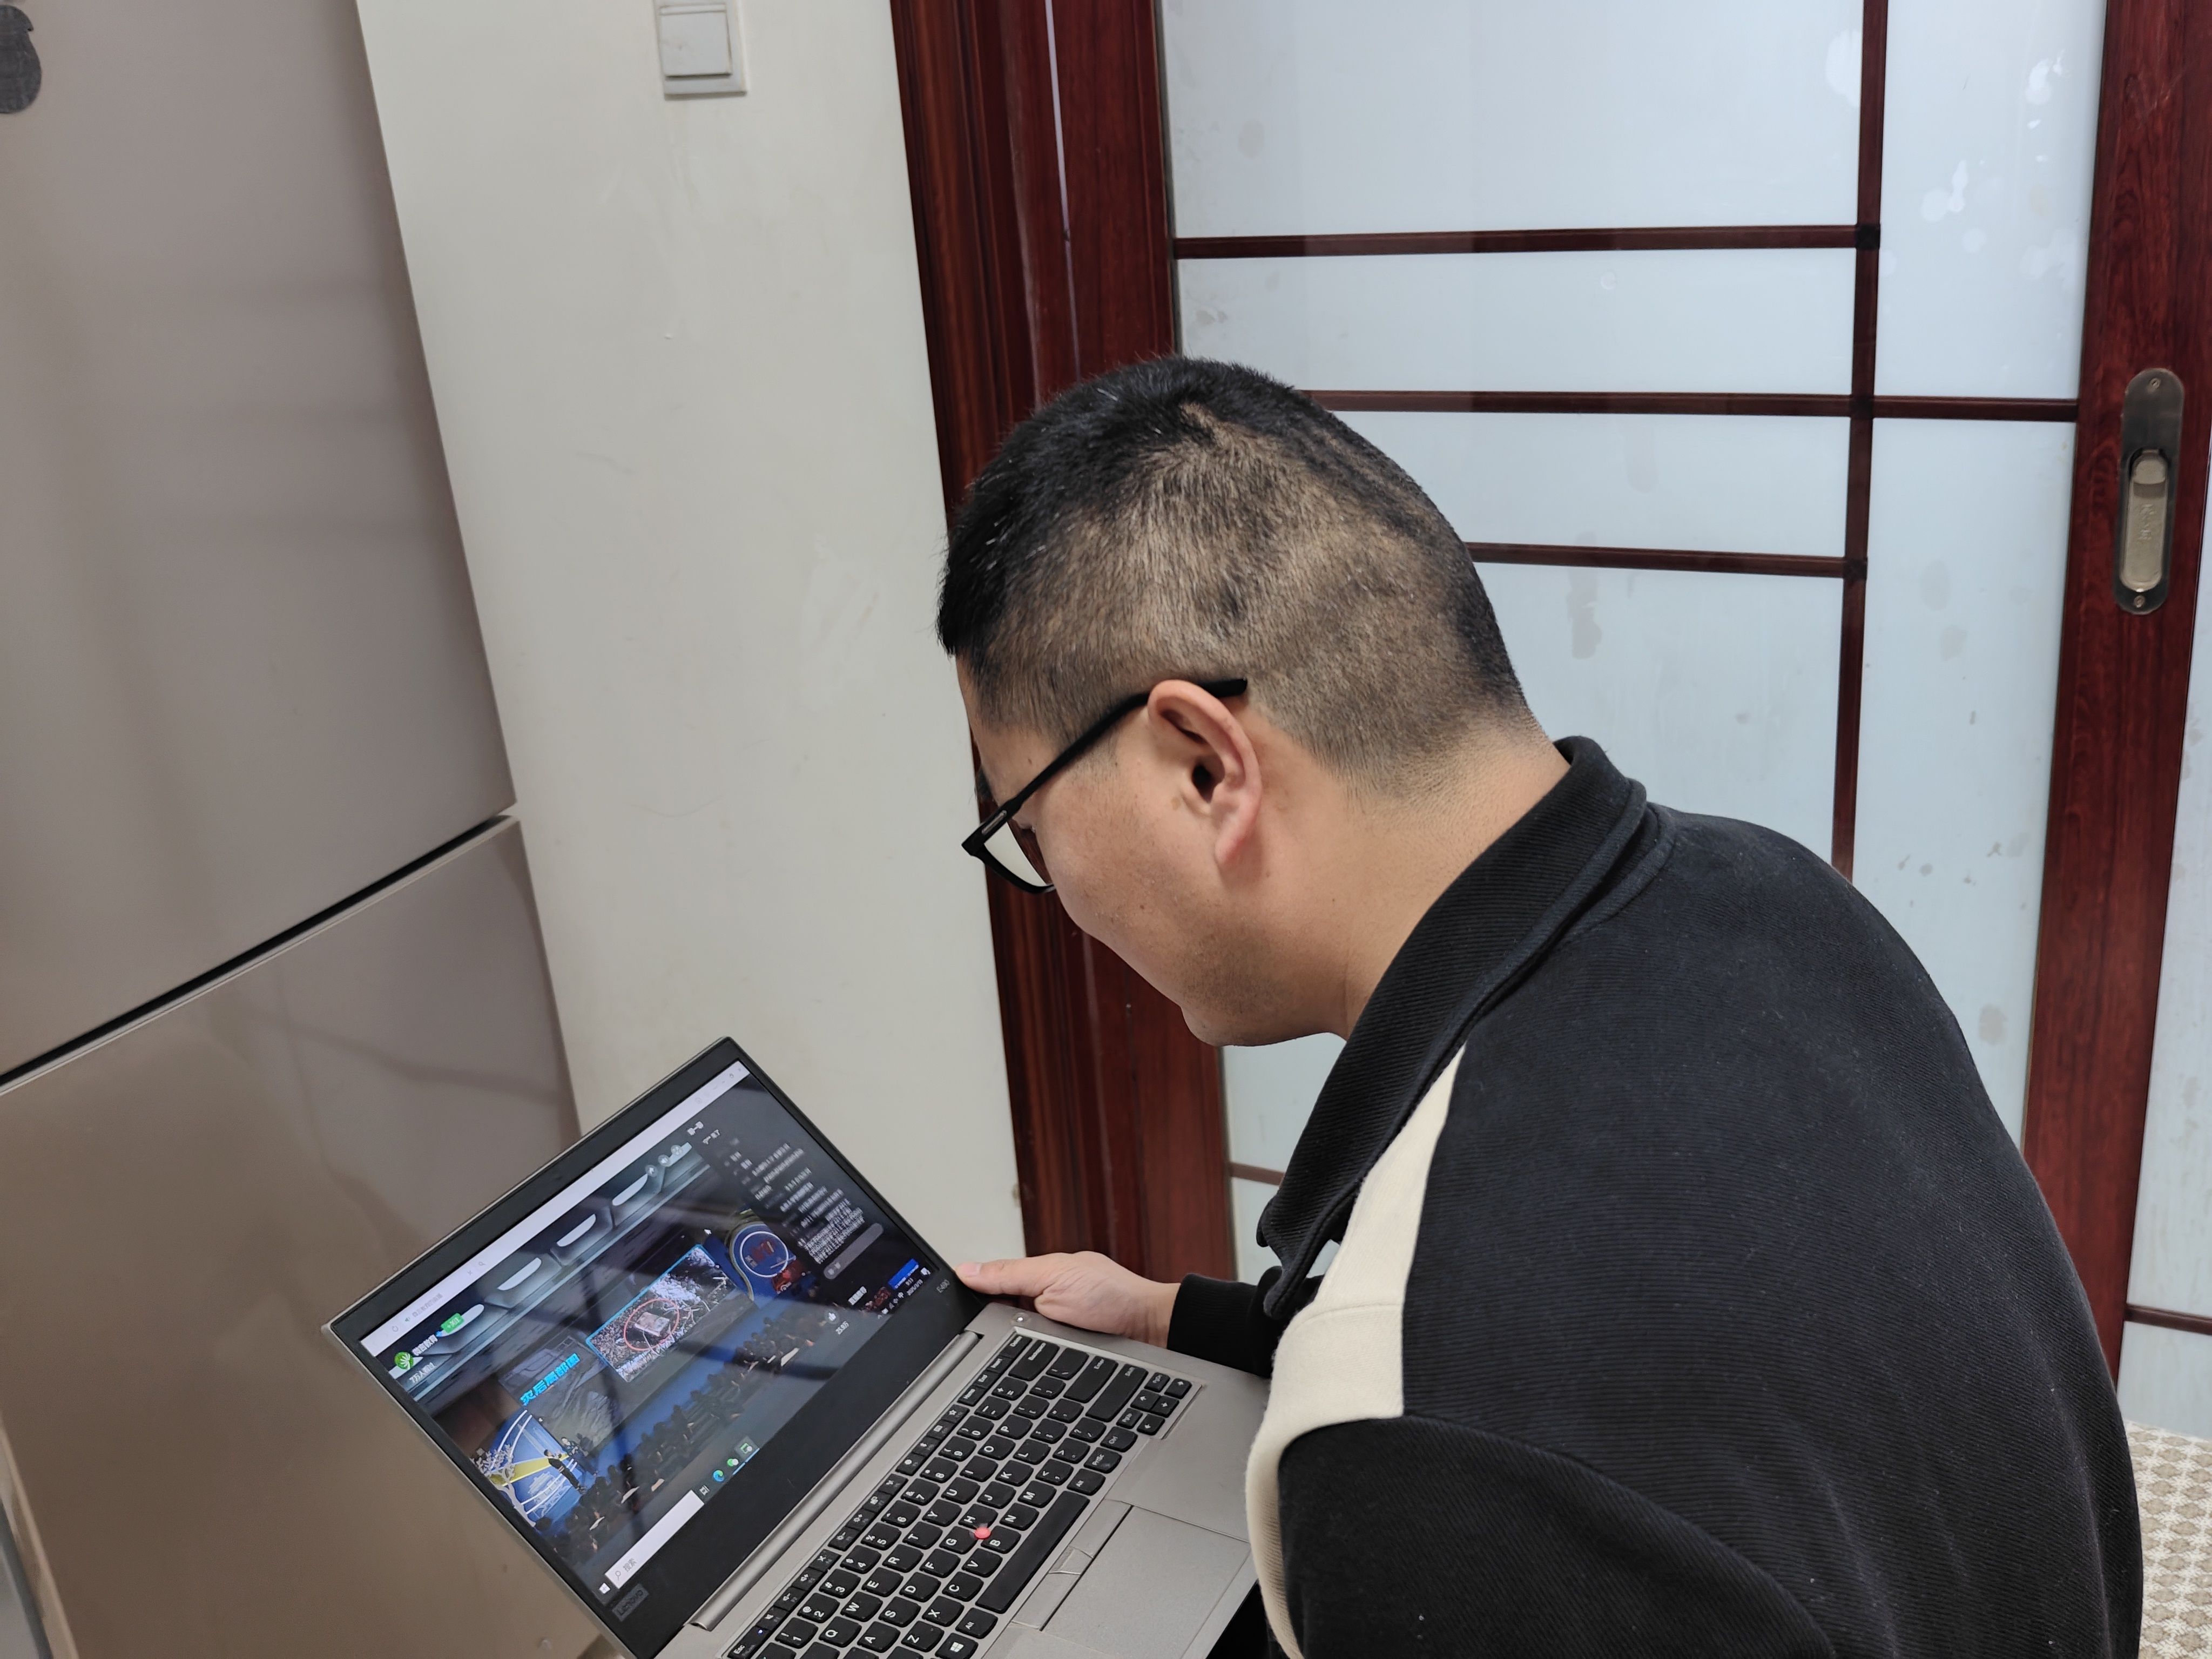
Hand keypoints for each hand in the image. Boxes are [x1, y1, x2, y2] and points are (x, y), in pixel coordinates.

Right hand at [955, 1251, 1177, 1346]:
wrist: (1151, 1331)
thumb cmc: (1113, 1297)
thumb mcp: (1053, 1277)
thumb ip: (1009, 1275)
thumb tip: (965, 1270)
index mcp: (1036, 1278)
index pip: (990, 1288)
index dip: (970, 1301)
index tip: (950, 1314)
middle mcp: (1042, 1304)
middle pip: (997, 1321)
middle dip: (990, 1329)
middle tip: (991, 1334)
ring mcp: (1051, 1332)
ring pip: (1011, 1346)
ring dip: (1008, 1350)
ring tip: (1016, 1349)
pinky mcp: (1060, 1357)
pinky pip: (1030, 1364)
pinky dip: (1026, 1366)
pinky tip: (1024, 1369)